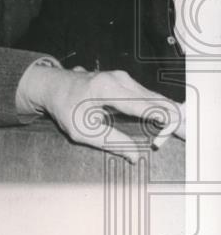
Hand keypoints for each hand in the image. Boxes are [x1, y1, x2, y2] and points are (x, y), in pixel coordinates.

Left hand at [16, 62, 181, 162]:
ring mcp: (122, 78)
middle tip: (183, 136)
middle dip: (171, 119)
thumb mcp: (80, 130)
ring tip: (176, 132)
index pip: (145, 105)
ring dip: (166, 114)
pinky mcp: (124, 81)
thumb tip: (134, 157)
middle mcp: (118, 80)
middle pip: (155, 99)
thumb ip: (109, 142)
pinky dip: (158, 108)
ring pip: (154, 97)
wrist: (51, 85)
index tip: (163, 140)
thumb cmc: (64, 107)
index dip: (160, 123)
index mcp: (107, 89)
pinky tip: (166, 121)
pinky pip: (147, 95)